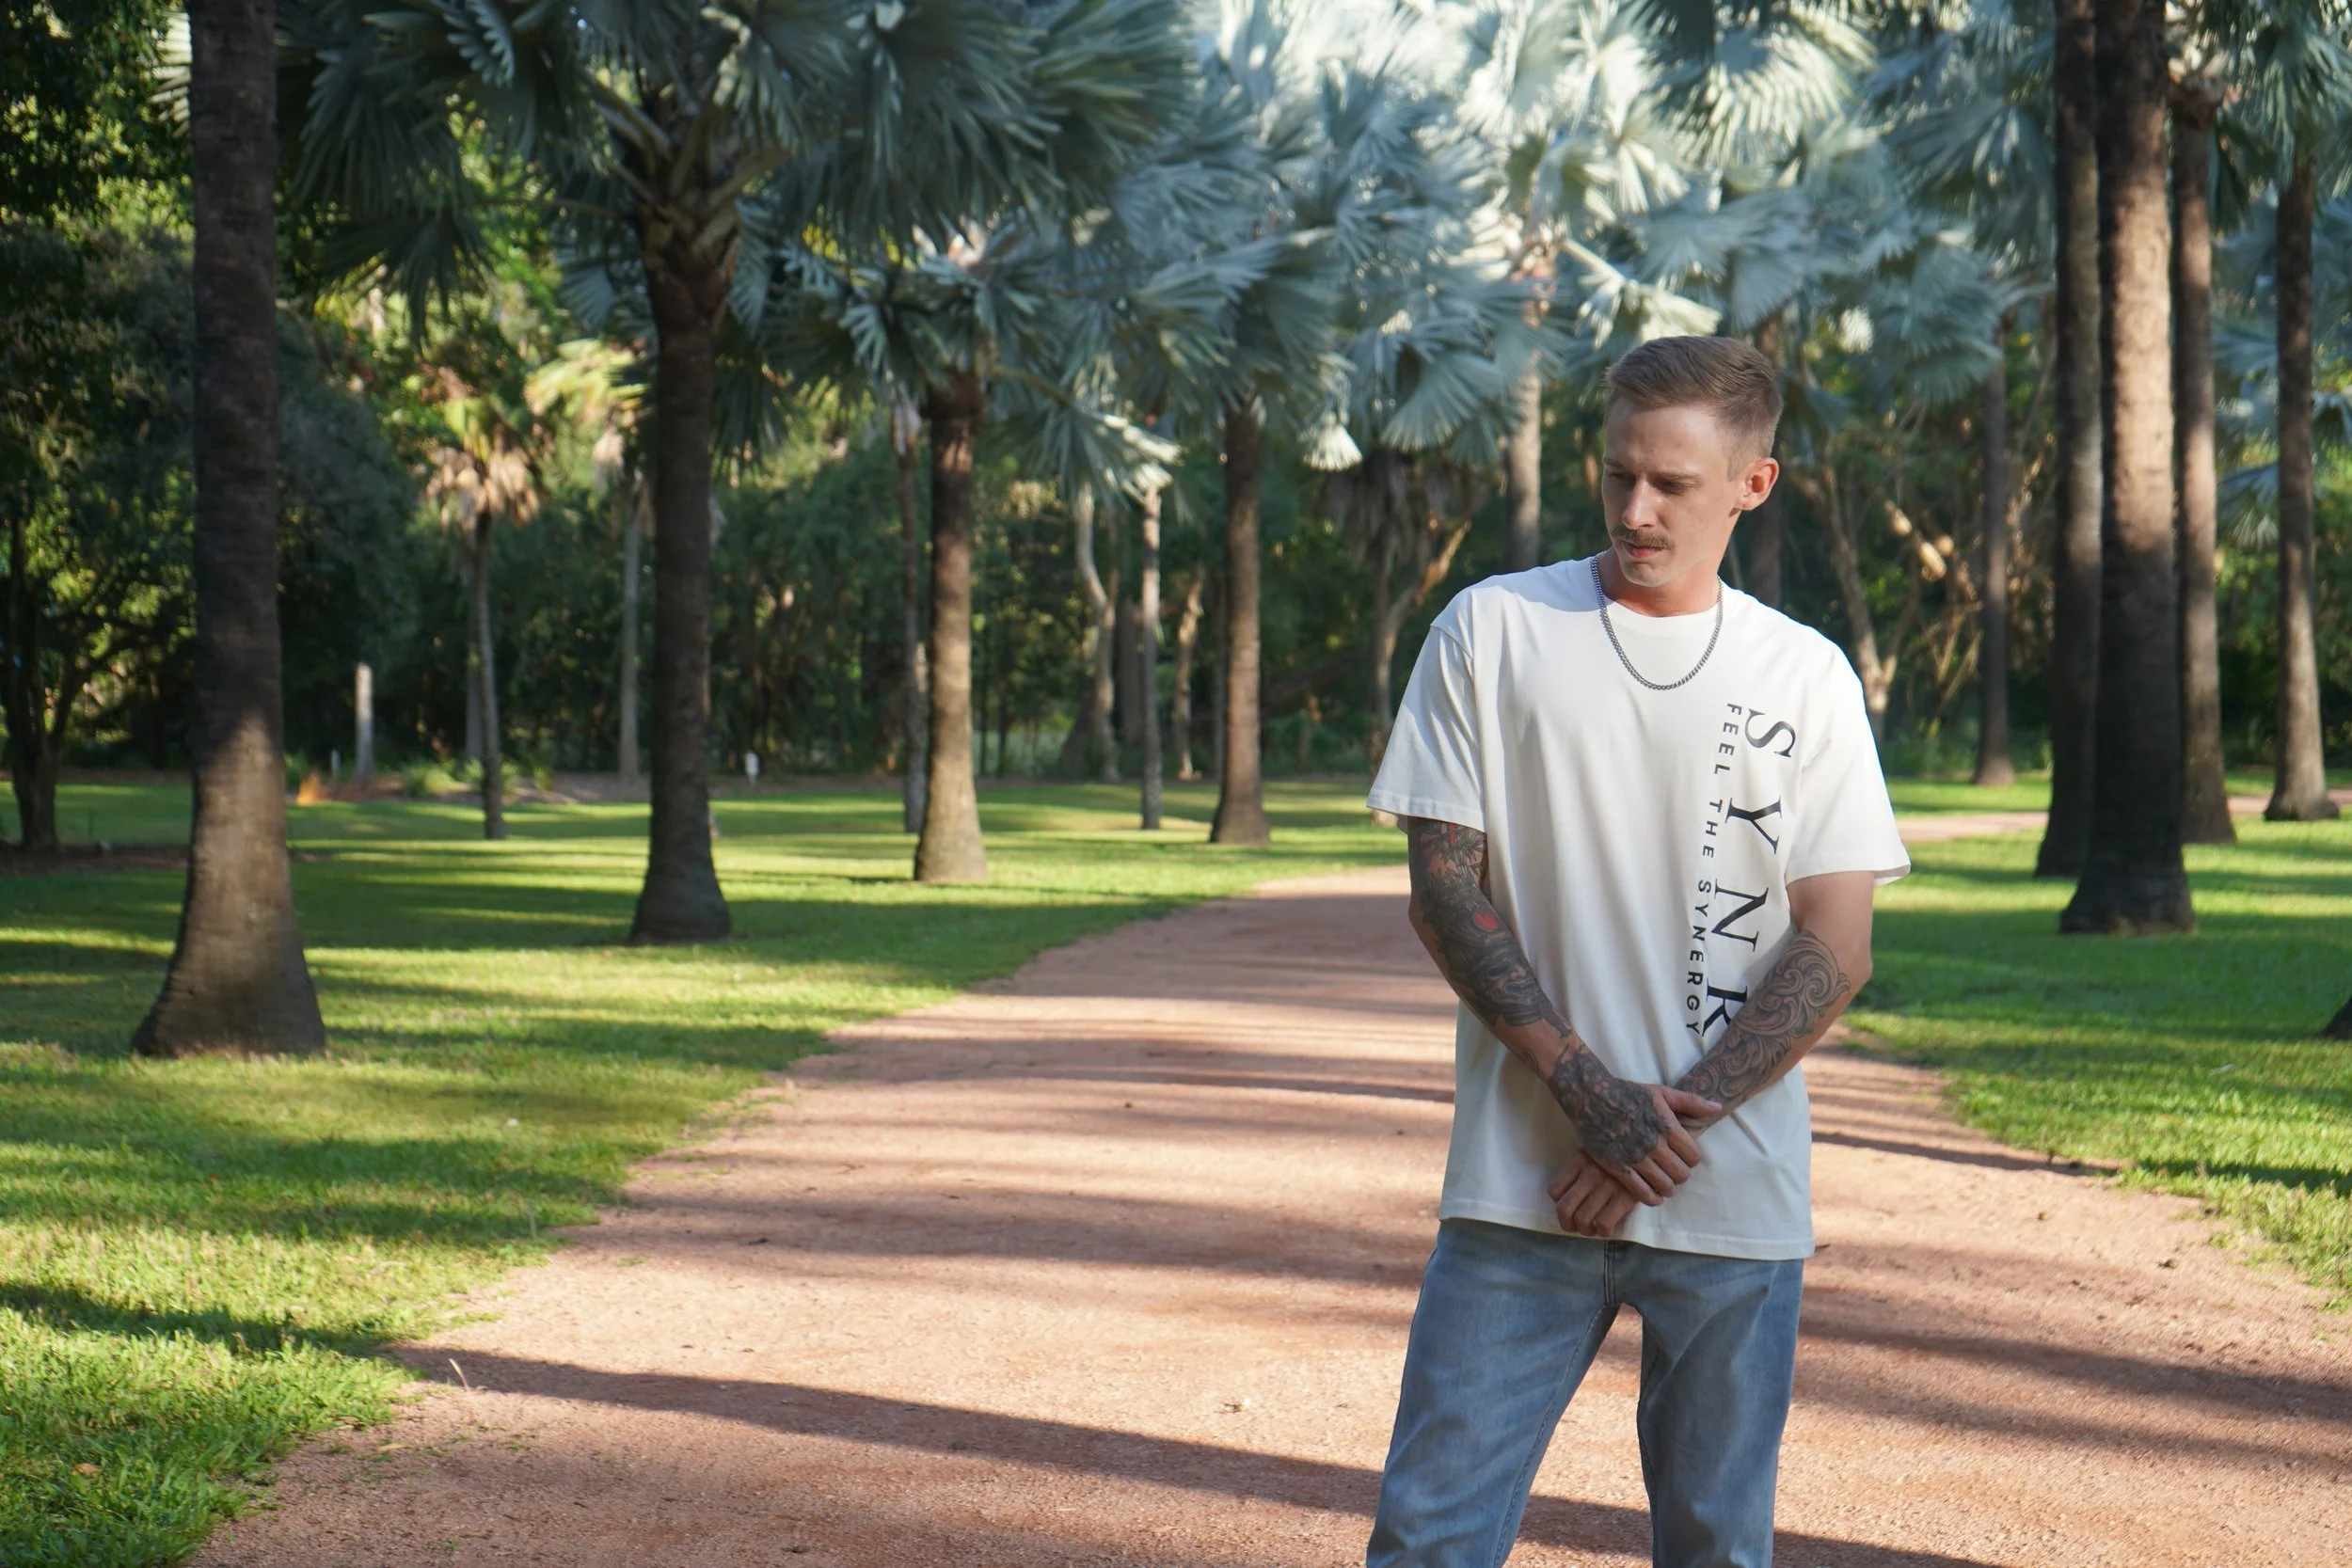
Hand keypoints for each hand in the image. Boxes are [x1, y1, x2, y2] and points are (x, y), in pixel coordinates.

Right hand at [1545, 1052, 1718, 1203]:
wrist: (1591, 1096)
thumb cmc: (1628, 1093)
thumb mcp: (1661, 1092)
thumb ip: (1691, 1102)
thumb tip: (1717, 1108)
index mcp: (1667, 1126)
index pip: (1693, 1157)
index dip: (1691, 1159)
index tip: (1684, 1157)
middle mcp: (1653, 1144)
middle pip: (1681, 1174)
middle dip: (1681, 1174)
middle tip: (1673, 1171)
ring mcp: (1635, 1157)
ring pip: (1665, 1185)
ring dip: (1668, 1188)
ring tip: (1664, 1183)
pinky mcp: (1617, 1167)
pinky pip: (1642, 1192)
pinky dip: (1652, 1198)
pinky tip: (1653, 1195)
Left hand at [1549, 1153, 1639, 1236]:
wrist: (1653, 1155)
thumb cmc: (1622, 1156)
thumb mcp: (1597, 1152)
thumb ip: (1581, 1168)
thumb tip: (1565, 1198)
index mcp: (1580, 1159)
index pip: (1554, 1190)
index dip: (1559, 1204)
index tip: (1569, 1207)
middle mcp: (1591, 1172)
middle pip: (1564, 1209)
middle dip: (1567, 1224)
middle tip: (1576, 1226)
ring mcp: (1608, 1185)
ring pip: (1582, 1220)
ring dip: (1586, 1230)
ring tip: (1593, 1228)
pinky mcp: (1625, 1197)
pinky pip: (1604, 1224)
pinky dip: (1603, 1231)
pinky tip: (1608, 1227)